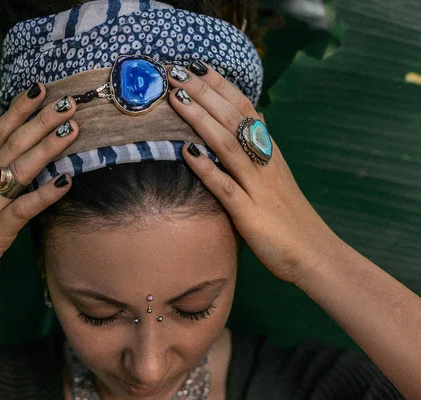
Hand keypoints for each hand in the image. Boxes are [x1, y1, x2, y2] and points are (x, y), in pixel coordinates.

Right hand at [0, 85, 78, 304]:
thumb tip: (21, 151)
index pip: (1, 132)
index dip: (20, 109)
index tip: (40, 87)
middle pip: (14, 144)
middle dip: (41, 121)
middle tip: (67, 103)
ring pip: (20, 169)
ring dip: (46, 148)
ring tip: (70, 131)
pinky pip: (22, 209)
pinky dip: (44, 195)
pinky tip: (65, 183)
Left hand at [167, 63, 339, 283]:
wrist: (316, 254)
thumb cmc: (289, 218)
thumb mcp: (274, 178)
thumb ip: (256, 155)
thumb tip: (237, 131)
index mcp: (269, 152)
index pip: (245, 110)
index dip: (222, 87)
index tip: (199, 67)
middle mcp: (264, 163)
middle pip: (234, 120)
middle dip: (205, 93)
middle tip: (178, 71)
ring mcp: (258, 187)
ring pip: (228, 145)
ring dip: (201, 120)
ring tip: (177, 98)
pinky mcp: (250, 214)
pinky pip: (226, 187)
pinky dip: (206, 168)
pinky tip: (186, 153)